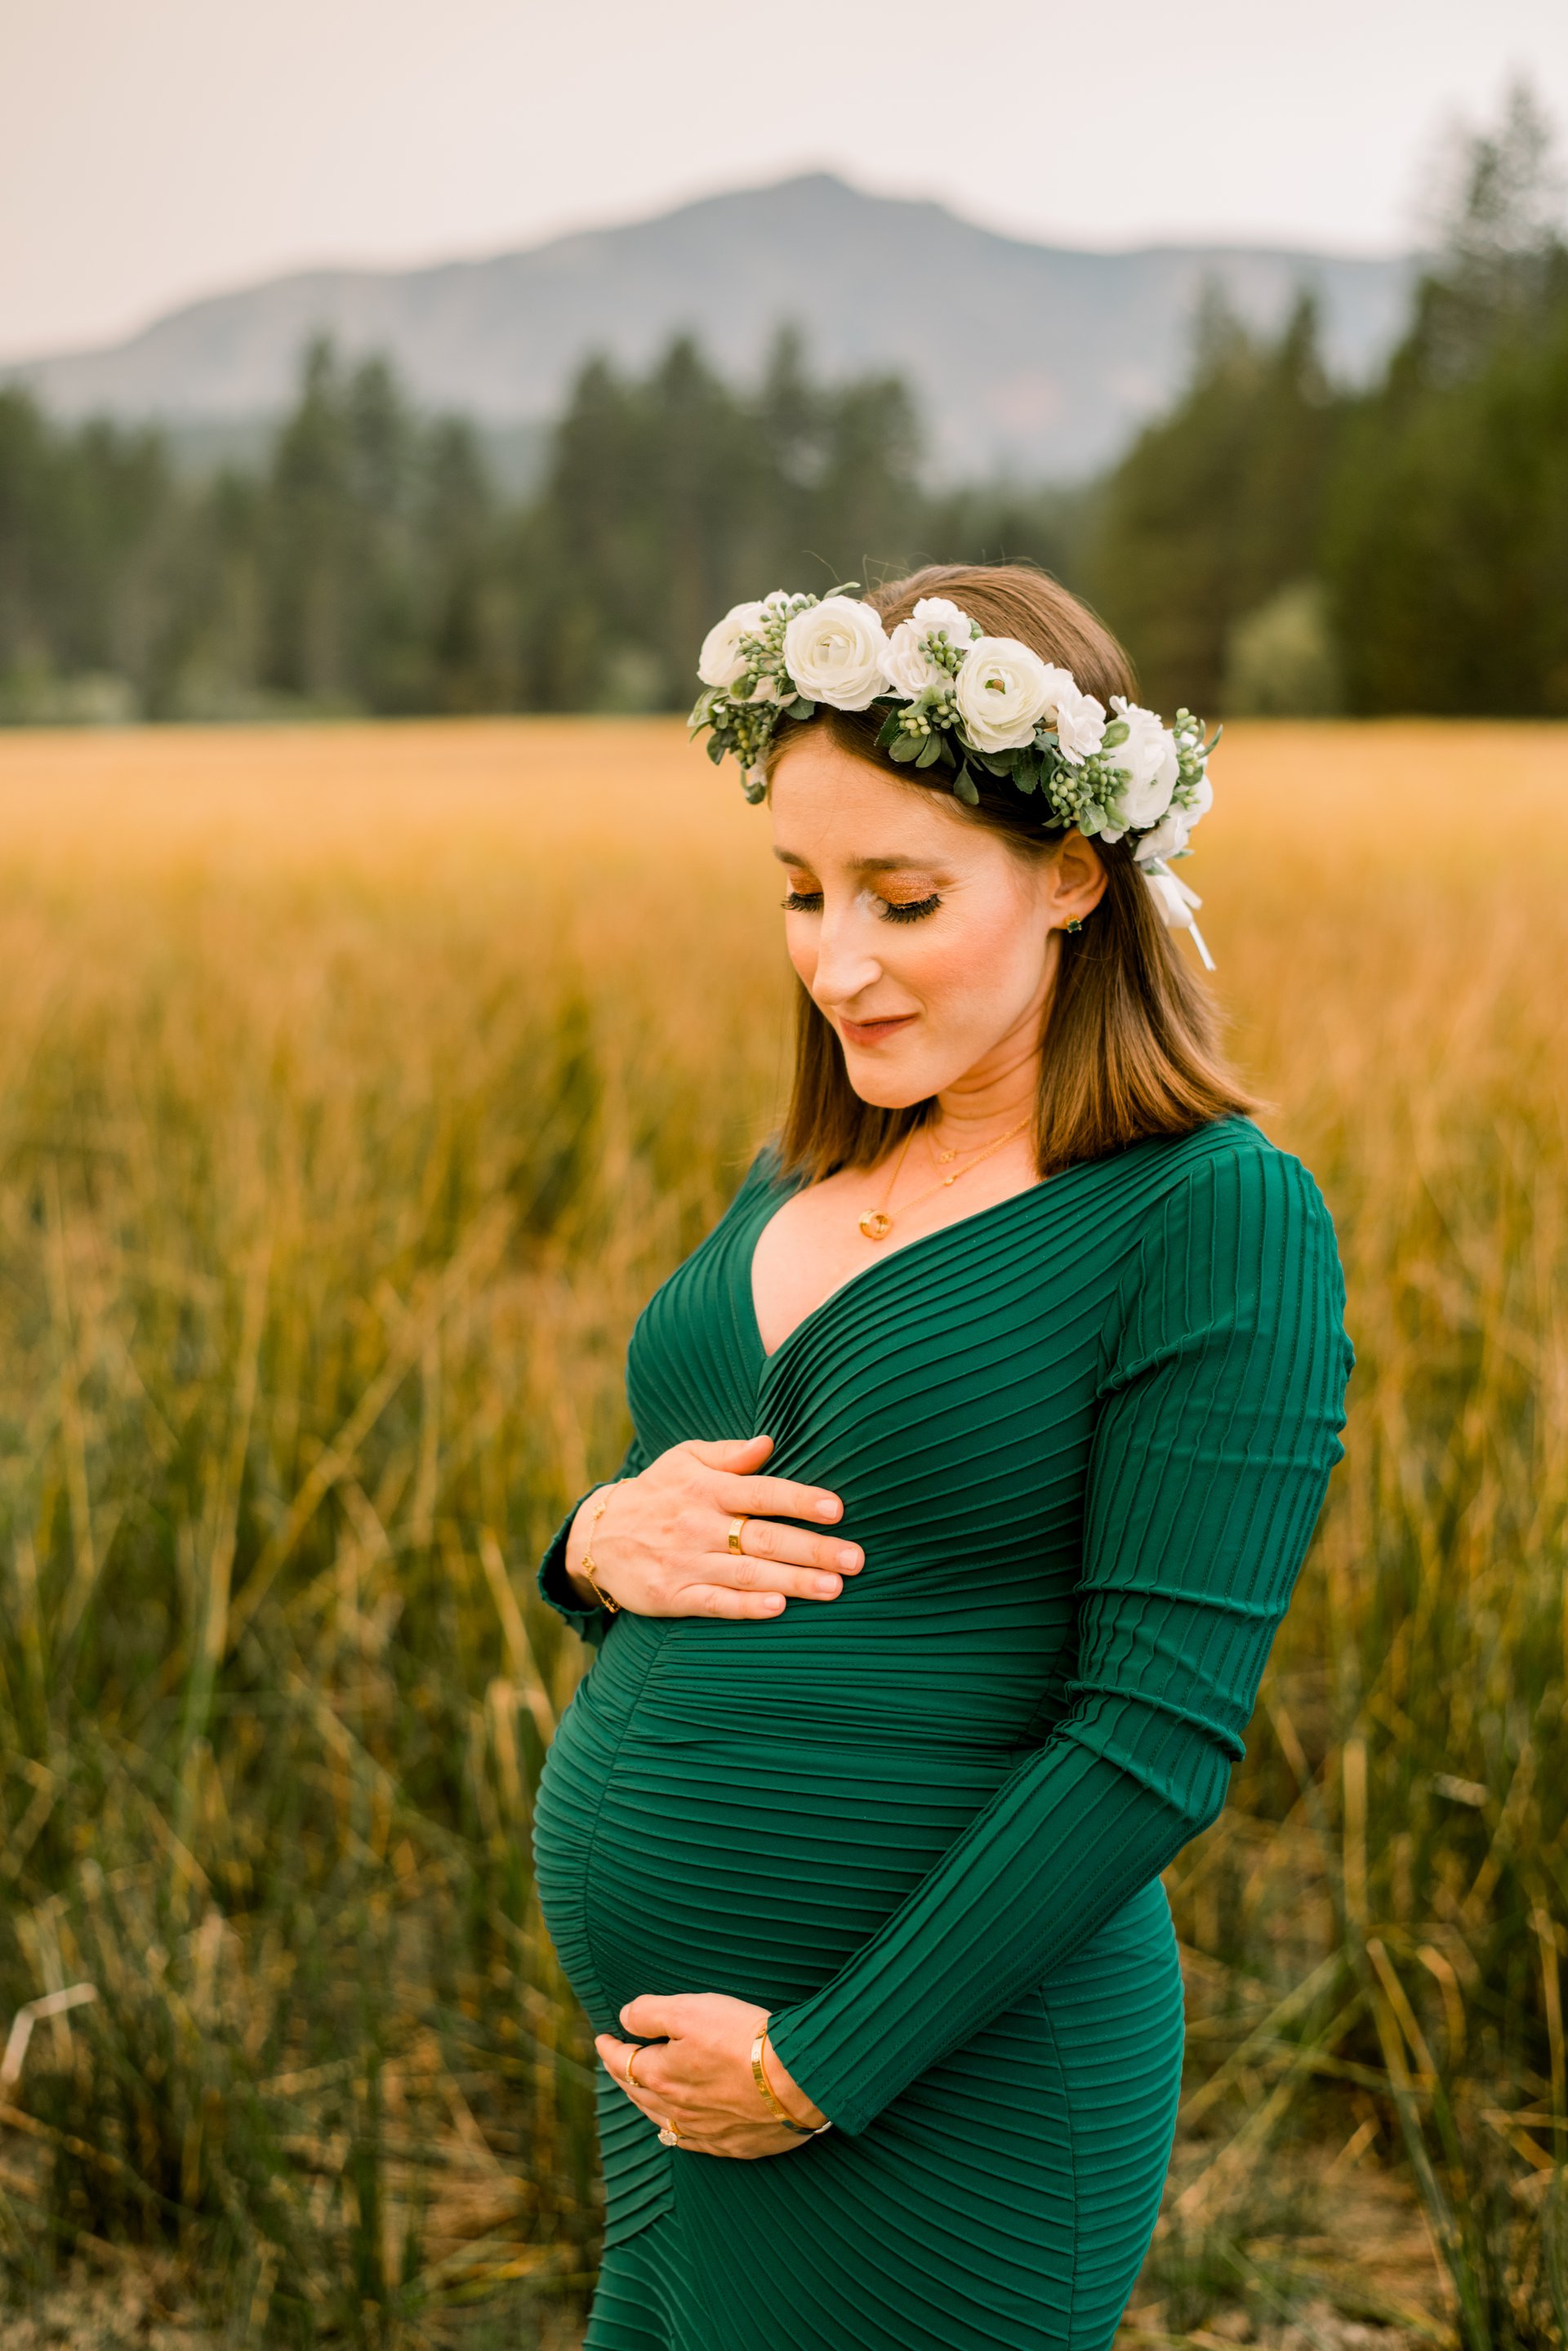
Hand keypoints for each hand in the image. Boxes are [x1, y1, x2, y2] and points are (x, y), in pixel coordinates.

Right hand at [565, 1435, 861, 1620]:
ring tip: (834, 1587)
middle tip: (856, 1558)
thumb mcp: (684, 1460)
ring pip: (748, 1573)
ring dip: (793, 1581)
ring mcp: (686, 1562)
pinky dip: (746, 1607)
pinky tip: (778, 1608)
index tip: (837, 1509)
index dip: (799, 1499)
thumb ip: (729, 1455)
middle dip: (812, 1548)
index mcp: (707, 1489)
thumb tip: (769, 1442)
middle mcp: (699, 1525)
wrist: (597, 1536)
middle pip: (764, 1537)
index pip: (761, 1492)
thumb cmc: (656, 1493)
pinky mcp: (673, 1595)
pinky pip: (714, 1603)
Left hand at [597, 1993, 827, 2158]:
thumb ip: (650, 2012)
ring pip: (662, 2121)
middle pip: (638, 2094)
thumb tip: (624, 2019)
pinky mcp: (733, 2144)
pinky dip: (676, 2133)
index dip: (609, 2047)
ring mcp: (705, 2132)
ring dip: (646, 2103)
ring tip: (640, 2092)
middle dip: (623, 2075)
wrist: (797, 2079)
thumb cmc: (743, 2038)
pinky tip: (676, 2130)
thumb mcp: (690, 2009)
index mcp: (661, 2077)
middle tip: (616, 2061)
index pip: (623, 2062)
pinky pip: (691, 2143)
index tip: (602, 2037)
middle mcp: (676, 2110)